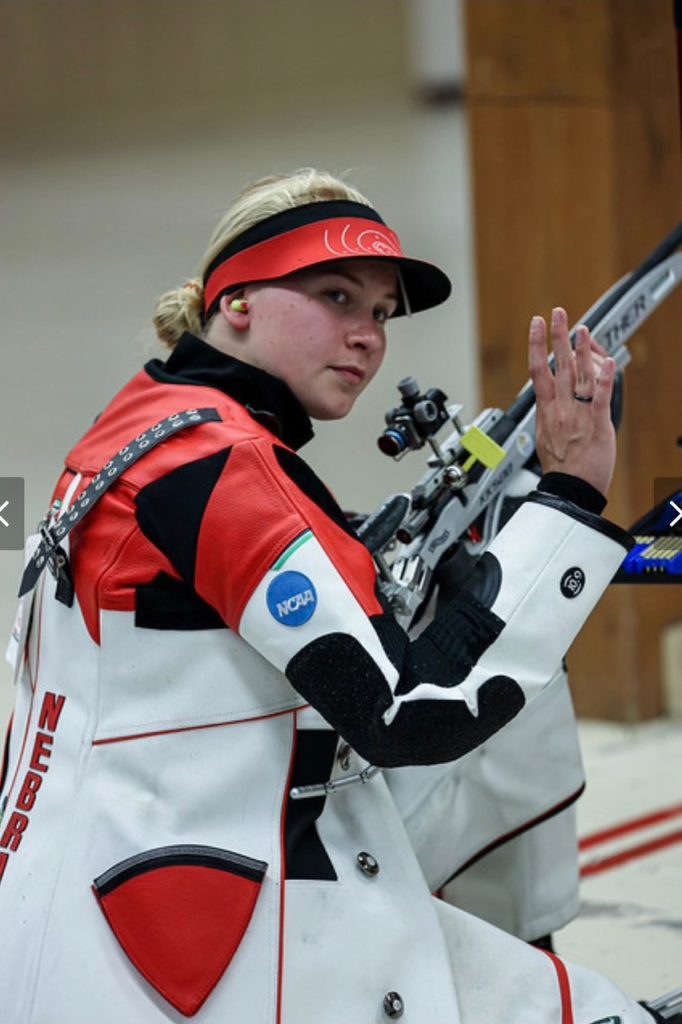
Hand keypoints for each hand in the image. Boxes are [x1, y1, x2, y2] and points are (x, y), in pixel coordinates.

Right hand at [529, 307, 616, 496]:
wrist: (570, 490)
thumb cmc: (561, 469)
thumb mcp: (546, 438)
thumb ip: (549, 417)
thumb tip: (547, 406)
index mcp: (546, 411)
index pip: (537, 371)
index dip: (535, 345)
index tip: (535, 325)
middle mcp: (560, 409)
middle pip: (556, 366)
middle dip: (556, 336)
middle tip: (556, 313)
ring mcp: (577, 415)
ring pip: (577, 376)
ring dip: (580, 350)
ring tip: (581, 328)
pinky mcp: (597, 425)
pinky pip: (599, 398)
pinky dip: (603, 380)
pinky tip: (608, 363)